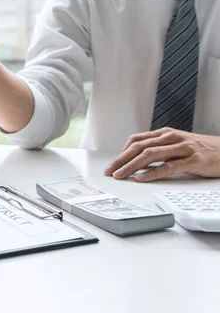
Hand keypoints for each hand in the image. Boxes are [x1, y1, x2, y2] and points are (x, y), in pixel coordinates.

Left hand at [104, 128, 219, 181]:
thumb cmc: (203, 150)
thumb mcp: (177, 146)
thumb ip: (160, 150)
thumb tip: (137, 162)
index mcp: (166, 134)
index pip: (136, 140)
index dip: (121, 152)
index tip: (112, 164)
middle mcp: (172, 138)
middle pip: (139, 147)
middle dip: (121, 160)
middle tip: (109, 171)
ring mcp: (183, 148)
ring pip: (150, 155)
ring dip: (131, 166)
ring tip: (120, 175)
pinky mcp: (193, 160)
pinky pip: (168, 166)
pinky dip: (152, 173)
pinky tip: (142, 178)